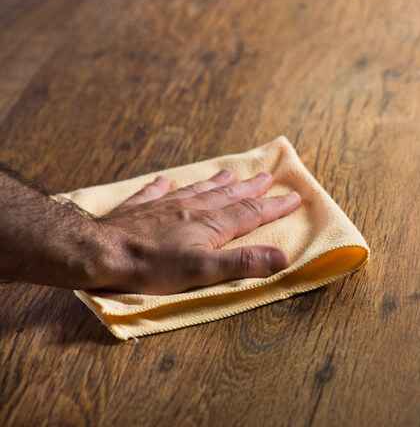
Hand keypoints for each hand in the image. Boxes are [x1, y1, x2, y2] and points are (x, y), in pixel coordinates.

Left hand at [96, 170, 300, 293]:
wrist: (100, 252)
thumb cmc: (152, 266)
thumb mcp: (203, 271)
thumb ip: (243, 263)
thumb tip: (282, 257)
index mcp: (210, 225)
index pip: (249, 214)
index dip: (273, 207)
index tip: (293, 197)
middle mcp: (191, 210)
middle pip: (227, 197)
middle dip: (250, 189)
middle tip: (267, 177)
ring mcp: (164, 207)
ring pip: (197, 191)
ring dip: (217, 183)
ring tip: (230, 174)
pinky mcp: (138, 210)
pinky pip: (154, 193)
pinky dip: (163, 187)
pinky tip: (166, 182)